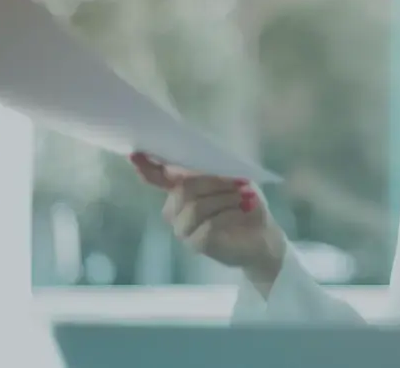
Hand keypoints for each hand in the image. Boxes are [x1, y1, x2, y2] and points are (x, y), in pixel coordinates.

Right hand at [130, 152, 286, 285]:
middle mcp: (177, 209)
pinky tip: (241, 212)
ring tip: (243, 199)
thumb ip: (213, 170)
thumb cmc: (245, 205)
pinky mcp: (196, 244)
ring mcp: (183, 229)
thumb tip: (196, 161)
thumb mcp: (234, 180)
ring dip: (224, 199)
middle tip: (239, 184)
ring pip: (195, 207)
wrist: (263, 236)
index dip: (148, 167)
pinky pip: (208, 225)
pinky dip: (229, 215)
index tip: (136, 155)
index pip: (159, 177)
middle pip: (183, 189)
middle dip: (213, 183)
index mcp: (183, 190)